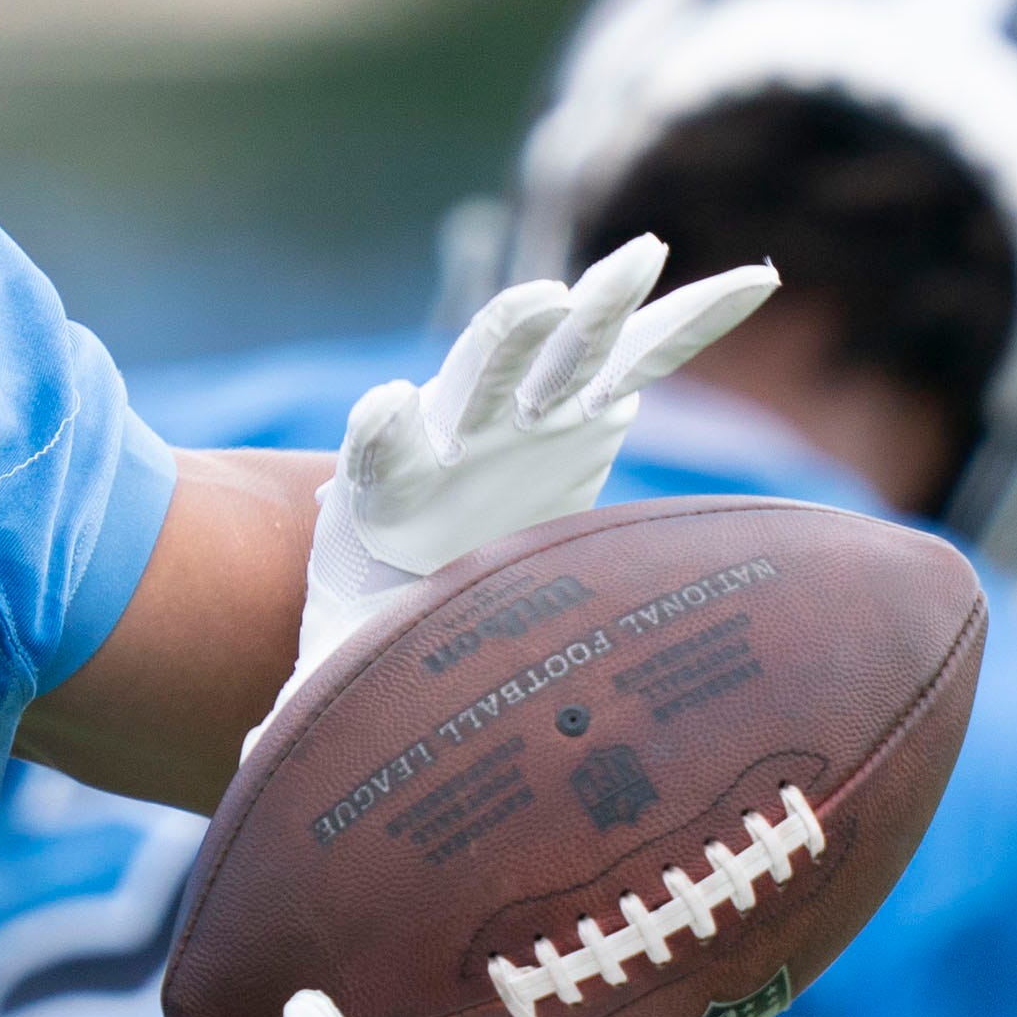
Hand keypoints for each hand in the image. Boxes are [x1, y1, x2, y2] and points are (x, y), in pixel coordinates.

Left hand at [253, 237, 775, 744]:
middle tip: (542, 304)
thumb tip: (257, 758)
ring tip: (645, 257)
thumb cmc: (379, 611)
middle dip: (506, 341)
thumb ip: (310, 694)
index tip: (385, 408)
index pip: (381, 447)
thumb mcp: (344, 651)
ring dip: (605, 304)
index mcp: (396, 487)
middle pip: (479, 376)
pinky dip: (696, 317)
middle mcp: (463, 433)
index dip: (383, 429)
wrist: (417, 557)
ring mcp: (529, 408)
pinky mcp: (586, 401)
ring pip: (569, 344)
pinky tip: (759, 280)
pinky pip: (647, 351)